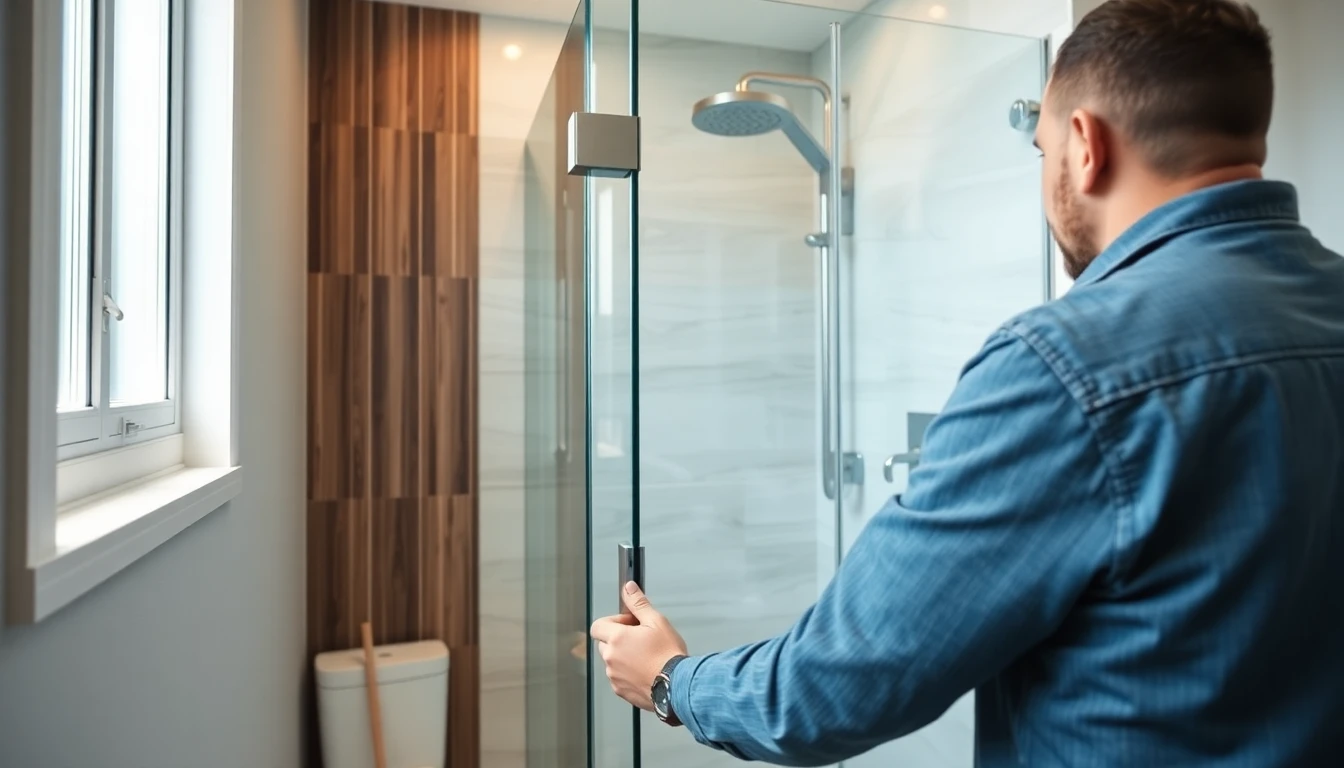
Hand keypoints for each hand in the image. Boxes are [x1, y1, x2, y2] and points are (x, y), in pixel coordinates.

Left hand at [590, 582, 688, 710]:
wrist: (677, 686)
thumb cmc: (668, 656)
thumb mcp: (656, 621)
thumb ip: (638, 603)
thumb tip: (628, 588)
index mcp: (616, 638)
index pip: (598, 625)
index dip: (613, 621)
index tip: (629, 624)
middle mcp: (611, 658)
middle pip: (605, 643)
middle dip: (618, 639)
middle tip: (640, 639)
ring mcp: (614, 676)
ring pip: (612, 661)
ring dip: (623, 657)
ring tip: (646, 657)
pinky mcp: (621, 691)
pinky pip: (618, 677)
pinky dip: (628, 673)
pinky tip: (645, 670)